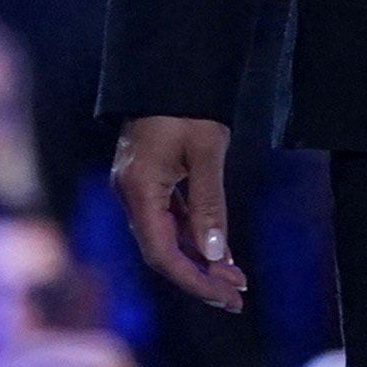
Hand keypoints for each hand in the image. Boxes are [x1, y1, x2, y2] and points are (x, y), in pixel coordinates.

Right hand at [112, 115, 248, 309]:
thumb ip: (209, 205)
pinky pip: (168, 220)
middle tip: (237, 297)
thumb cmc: (187, 106)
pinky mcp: (146, 180)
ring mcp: (135, 188)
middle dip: (200, 276)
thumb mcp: (206, 153)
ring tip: (236, 279)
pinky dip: (193, 237)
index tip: (226, 296)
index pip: (162, 253)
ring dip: (199, 260)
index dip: (194, 280)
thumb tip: (216, 255)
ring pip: (166, 238)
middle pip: (162, 252)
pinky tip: (219, 252)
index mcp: (138, 189)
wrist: (168, 69)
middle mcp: (129, 193)